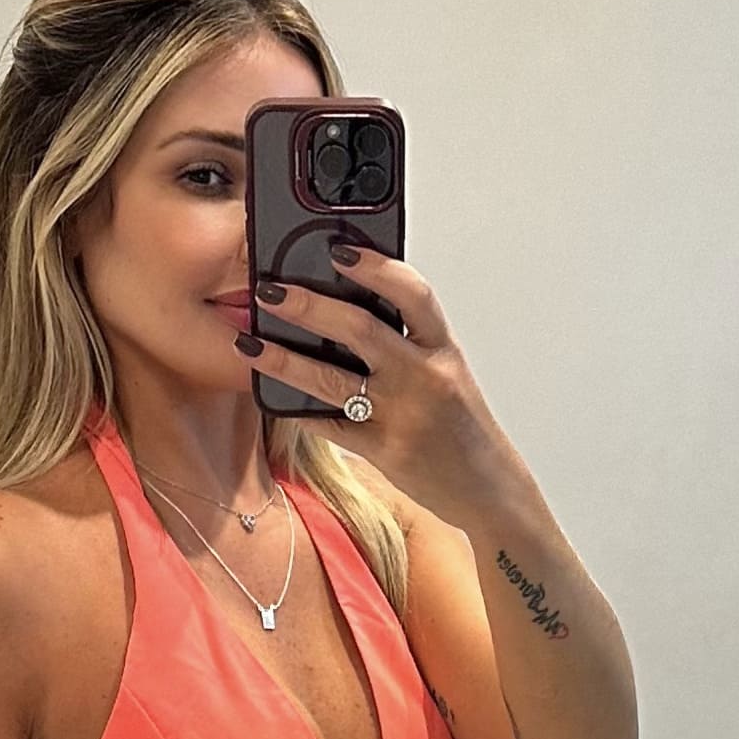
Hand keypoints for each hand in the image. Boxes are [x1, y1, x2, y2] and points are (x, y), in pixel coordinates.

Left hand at [242, 240, 511, 527]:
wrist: (487, 489)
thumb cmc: (462, 426)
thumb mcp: (446, 373)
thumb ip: (409, 342)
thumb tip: (351, 305)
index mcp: (442, 349)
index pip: (412, 293)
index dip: (375, 267)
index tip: (338, 249)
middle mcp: (424, 378)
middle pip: (360, 329)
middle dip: (308, 305)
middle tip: (270, 290)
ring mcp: (402, 416)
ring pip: (332, 380)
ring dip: (284, 358)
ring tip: (250, 343)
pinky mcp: (384, 452)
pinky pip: (330, 426)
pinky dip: (298, 410)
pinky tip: (271, 396)